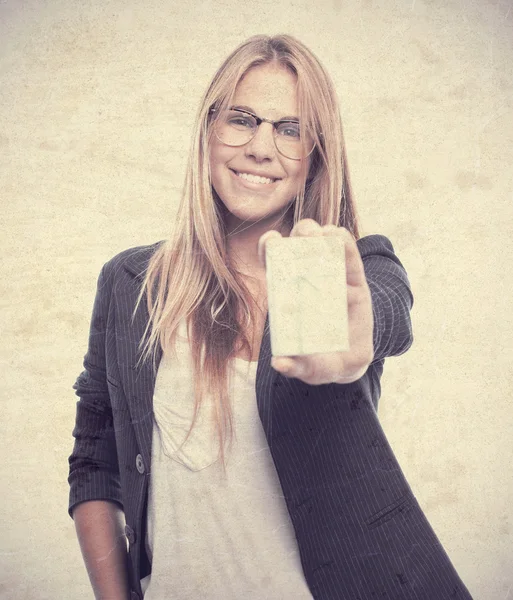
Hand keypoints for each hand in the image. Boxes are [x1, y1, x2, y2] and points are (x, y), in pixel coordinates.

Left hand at [258, 219, 373, 384]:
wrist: (352, 363)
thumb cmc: (324, 362)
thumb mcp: (312, 368)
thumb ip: (297, 366)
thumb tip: (280, 363)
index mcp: (290, 295)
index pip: (276, 265)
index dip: (269, 250)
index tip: (269, 240)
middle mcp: (309, 281)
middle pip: (300, 247)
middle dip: (299, 235)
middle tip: (301, 238)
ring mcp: (334, 277)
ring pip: (324, 244)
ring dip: (320, 234)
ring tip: (320, 234)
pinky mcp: (356, 281)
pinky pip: (349, 256)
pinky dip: (343, 243)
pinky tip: (336, 237)